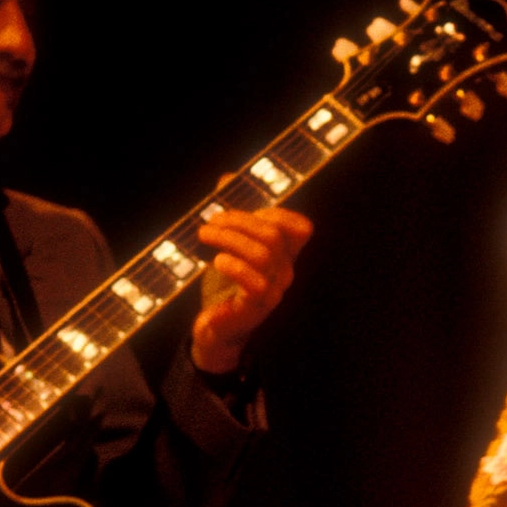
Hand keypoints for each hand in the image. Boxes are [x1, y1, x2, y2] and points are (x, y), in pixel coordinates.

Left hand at [191, 203, 313, 372]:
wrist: (215, 327)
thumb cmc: (224, 283)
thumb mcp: (228, 244)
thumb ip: (232, 212)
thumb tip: (227, 178)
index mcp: (283, 254)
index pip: (300, 228)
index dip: (277, 213)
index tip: (246, 207)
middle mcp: (284, 271)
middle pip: (273, 235)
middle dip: (239, 221)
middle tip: (211, 220)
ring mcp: (274, 290)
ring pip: (263, 254)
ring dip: (230, 239)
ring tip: (205, 234)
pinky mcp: (257, 307)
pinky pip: (256, 283)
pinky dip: (235, 267)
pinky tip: (218, 260)